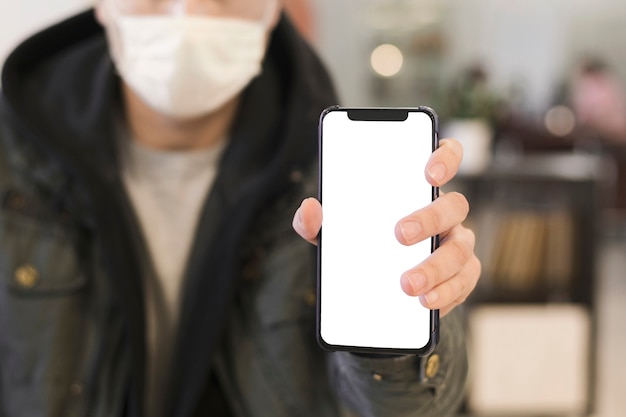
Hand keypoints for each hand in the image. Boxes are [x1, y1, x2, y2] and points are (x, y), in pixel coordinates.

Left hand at [292, 138, 480, 316]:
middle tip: (400, 234)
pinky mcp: (461, 276)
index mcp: (417, 189)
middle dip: (430, 218)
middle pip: (455, 205)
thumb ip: (317, 220)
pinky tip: (425, 302)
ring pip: (462, 248)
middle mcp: (444, 212)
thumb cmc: (360, 243)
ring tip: (408, 284)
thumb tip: (309, 208)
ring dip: (436, 266)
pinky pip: (464, 283)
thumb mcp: (334, 232)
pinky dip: (446, 294)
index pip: (445, 155)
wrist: (371, 288)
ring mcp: (456, 243)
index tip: (429, 173)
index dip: (445, 157)